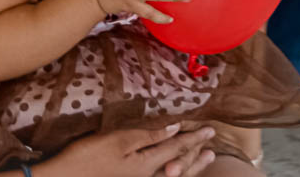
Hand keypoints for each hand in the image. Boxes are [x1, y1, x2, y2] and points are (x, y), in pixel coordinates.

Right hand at [37, 126, 215, 176]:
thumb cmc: (88, 156)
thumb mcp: (118, 140)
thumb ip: (148, 136)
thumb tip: (174, 129)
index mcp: (146, 164)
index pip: (177, 148)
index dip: (193, 138)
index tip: (210, 130)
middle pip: (178, 165)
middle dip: (195, 154)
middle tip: (211, 147)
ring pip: (171, 175)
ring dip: (188, 166)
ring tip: (202, 159)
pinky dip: (172, 172)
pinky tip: (171, 168)